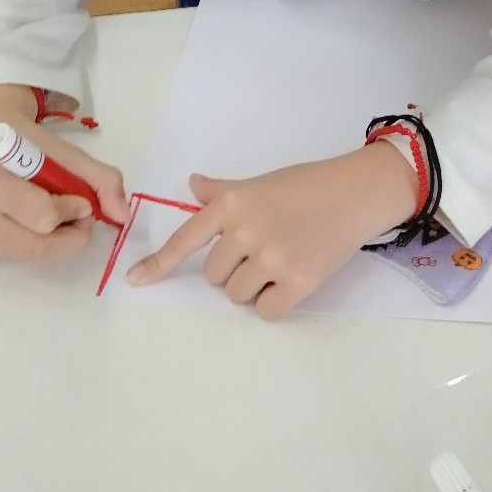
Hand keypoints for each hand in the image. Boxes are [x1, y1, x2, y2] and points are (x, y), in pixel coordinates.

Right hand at [0, 84, 130, 259]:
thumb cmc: (32, 146)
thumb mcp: (71, 154)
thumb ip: (103, 180)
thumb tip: (123, 216)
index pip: (44, 217)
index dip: (72, 211)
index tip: (81, 197)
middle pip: (39, 245)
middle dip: (71, 233)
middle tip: (81, 213)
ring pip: (35, 256)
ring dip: (61, 241)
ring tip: (63, 215)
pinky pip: (27, 257)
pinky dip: (47, 243)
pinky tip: (46, 223)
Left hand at [126, 142, 419, 317]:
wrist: (356, 192)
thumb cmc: (308, 184)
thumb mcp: (261, 182)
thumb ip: (224, 191)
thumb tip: (193, 184)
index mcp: (233, 204)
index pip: (186, 239)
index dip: (159, 264)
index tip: (135, 281)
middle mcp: (247, 230)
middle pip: (215, 275)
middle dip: (233, 269)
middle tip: (263, 249)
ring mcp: (272, 256)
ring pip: (238, 294)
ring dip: (253, 286)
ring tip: (281, 260)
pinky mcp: (299, 280)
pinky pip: (266, 310)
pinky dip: (274, 301)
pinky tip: (291, 279)